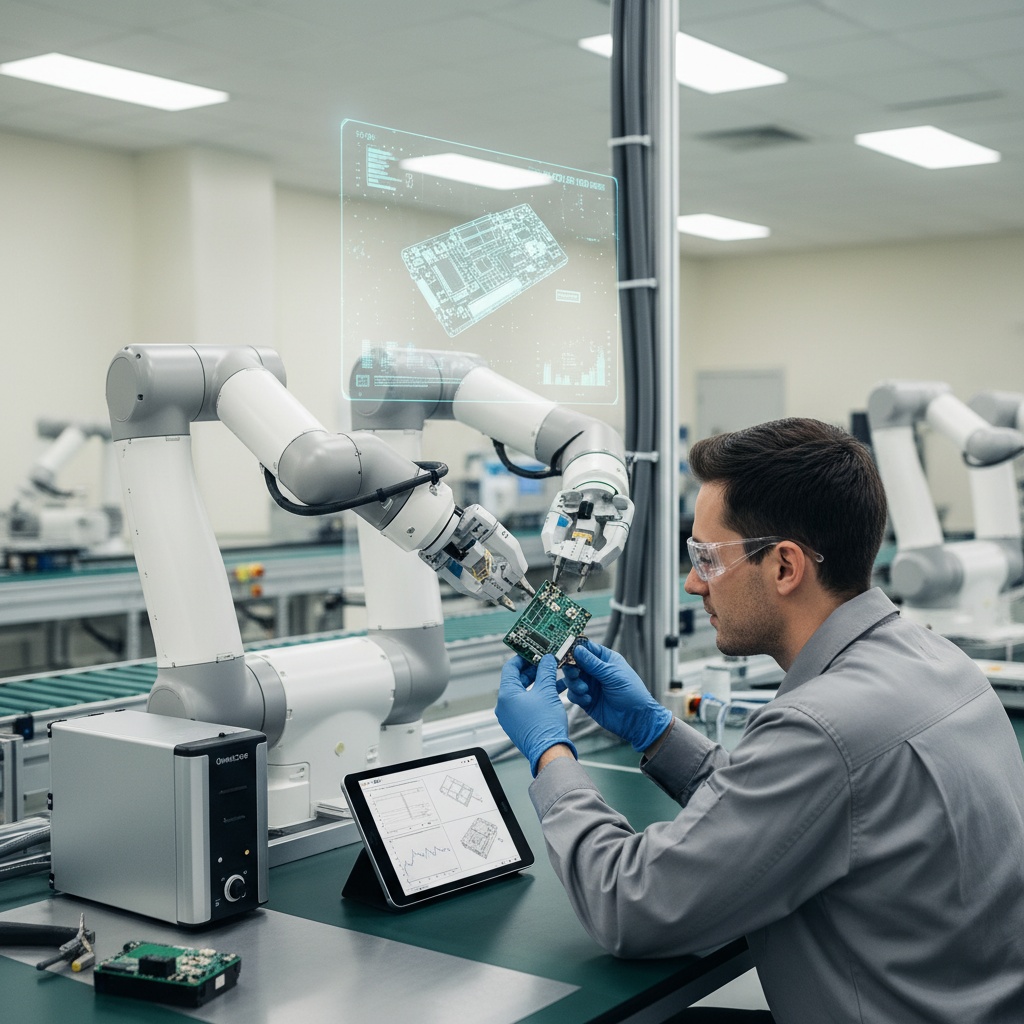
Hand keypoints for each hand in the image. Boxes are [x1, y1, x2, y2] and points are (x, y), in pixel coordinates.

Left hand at [496, 655, 576, 775]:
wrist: (550, 752)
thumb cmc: (545, 725)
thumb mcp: (547, 691)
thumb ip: (546, 671)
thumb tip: (547, 659)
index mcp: (506, 695)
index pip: (510, 667)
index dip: (523, 656)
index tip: (533, 650)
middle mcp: (504, 706)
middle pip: (518, 679)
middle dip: (534, 669)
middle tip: (547, 661)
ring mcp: (511, 716)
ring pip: (525, 691)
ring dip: (539, 681)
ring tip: (554, 673)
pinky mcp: (520, 723)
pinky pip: (528, 703)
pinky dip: (539, 694)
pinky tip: (555, 689)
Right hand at [563, 640, 672, 751]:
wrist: (635, 719)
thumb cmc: (631, 692)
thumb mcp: (612, 675)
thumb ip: (592, 663)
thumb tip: (577, 648)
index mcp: (605, 659)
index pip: (586, 648)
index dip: (575, 648)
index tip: (565, 651)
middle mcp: (595, 670)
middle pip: (574, 663)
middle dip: (571, 669)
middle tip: (574, 674)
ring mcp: (590, 685)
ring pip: (571, 679)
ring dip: (574, 684)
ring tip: (585, 690)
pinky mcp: (586, 699)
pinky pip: (573, 694)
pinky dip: (577, 696)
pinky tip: (588, 700)